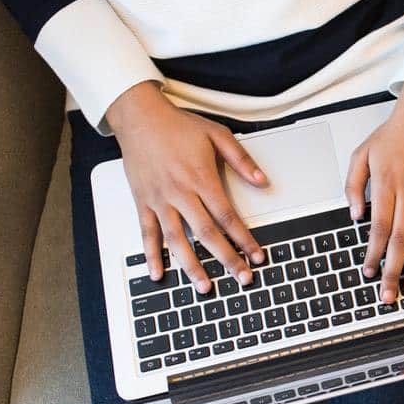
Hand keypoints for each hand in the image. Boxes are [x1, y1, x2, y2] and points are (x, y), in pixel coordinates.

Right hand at [106, 81, 267, 292]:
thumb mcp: (218, 135)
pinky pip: (147, 233)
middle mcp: (180, 192)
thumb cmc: (178, 126)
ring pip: (177, 239)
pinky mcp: (142, 202)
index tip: (257, 255)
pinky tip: (159, 273)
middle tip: (241, 278)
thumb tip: (263, 181)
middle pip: (207, 233)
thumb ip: (242, 161)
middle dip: (226, 258)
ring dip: (191, 266)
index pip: (227, 216)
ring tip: (205, 286)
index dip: (244, 238)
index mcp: (201, 178)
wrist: (140, 117)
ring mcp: (159, 200)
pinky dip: (152, 255)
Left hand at [344, 82, 403, 303]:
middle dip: (393, 270)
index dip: (373, 254)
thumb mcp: (362, 154)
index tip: (369, 272)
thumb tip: (355, 216)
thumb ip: (353, 185)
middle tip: (389, 295)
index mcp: (386, 184)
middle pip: (400, 238)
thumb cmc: (393, 134)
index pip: (378, 228)